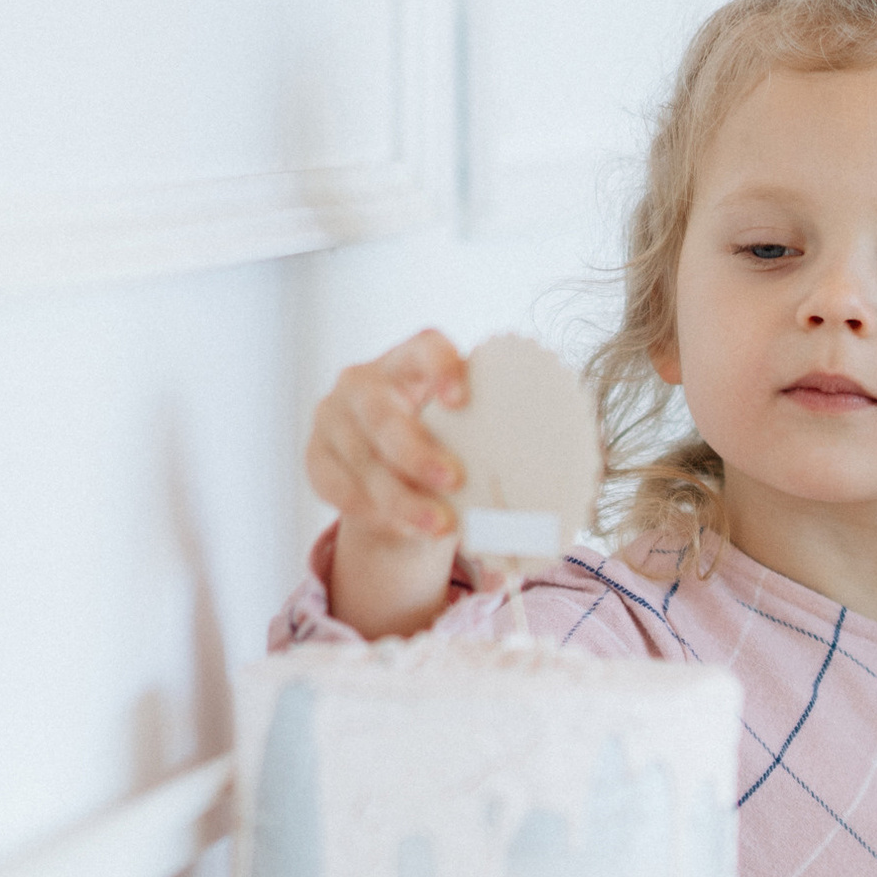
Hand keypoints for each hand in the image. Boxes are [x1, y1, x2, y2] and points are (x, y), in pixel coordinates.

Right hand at [305, 329, 469, 637]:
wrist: (393, 468)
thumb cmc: (445, 442)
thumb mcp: (466, 429)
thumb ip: (496, 438)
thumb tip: (561, 489)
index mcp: (409, 362)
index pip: (423, 347)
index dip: (440, 368)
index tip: (462, 399)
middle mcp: (363, 383)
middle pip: (381, 412)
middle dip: (415, 450)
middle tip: (453, 480)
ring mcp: (332, 419)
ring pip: (361, 459)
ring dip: (400, 497)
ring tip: (438, 526)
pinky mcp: (315, 457)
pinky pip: (336, 488)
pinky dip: (370, 511)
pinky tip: (401, 528)